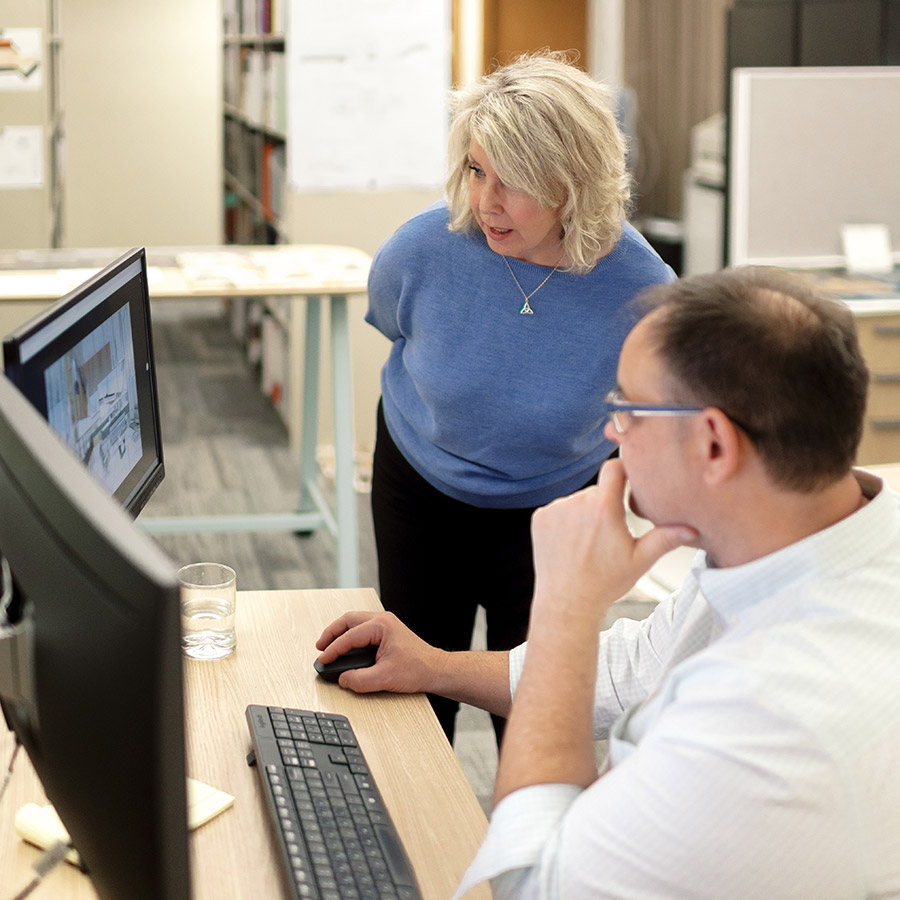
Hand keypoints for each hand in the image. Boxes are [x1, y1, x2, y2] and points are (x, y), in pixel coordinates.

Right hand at [315, 611, 444, 693]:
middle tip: (320, 646)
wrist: (436, 670)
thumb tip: (343, 679)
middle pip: (348, 620)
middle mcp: (383, 620)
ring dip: (340, 632)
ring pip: (354, 621)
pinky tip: (345, 645)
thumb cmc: (418, 669)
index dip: (333, 649)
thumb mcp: (385, 678)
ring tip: (328, 645)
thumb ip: (359, 680)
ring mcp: (385, 624)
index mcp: (382, 626)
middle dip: (331, 633)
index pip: (349, 636)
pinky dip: (350, 634)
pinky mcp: (387, 631)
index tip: (323, 659)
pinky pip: (362, 627)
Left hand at [530, 459, 697, 624]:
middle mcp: (577, 504)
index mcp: (603, 509)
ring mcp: (555, 510)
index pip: (614, 467)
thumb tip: (692, 529)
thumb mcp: (640, 561)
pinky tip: (569, 543)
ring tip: (587, 543)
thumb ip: (665, 539)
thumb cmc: (604, 584)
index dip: (623, 470)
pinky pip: (558, 509)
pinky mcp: (539, 518)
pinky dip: (564, 521)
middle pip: (597, 490)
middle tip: (608, 533)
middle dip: (605, 504)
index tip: (629, 479)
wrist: (566, 603)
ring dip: (584, 513)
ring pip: (577, 501)